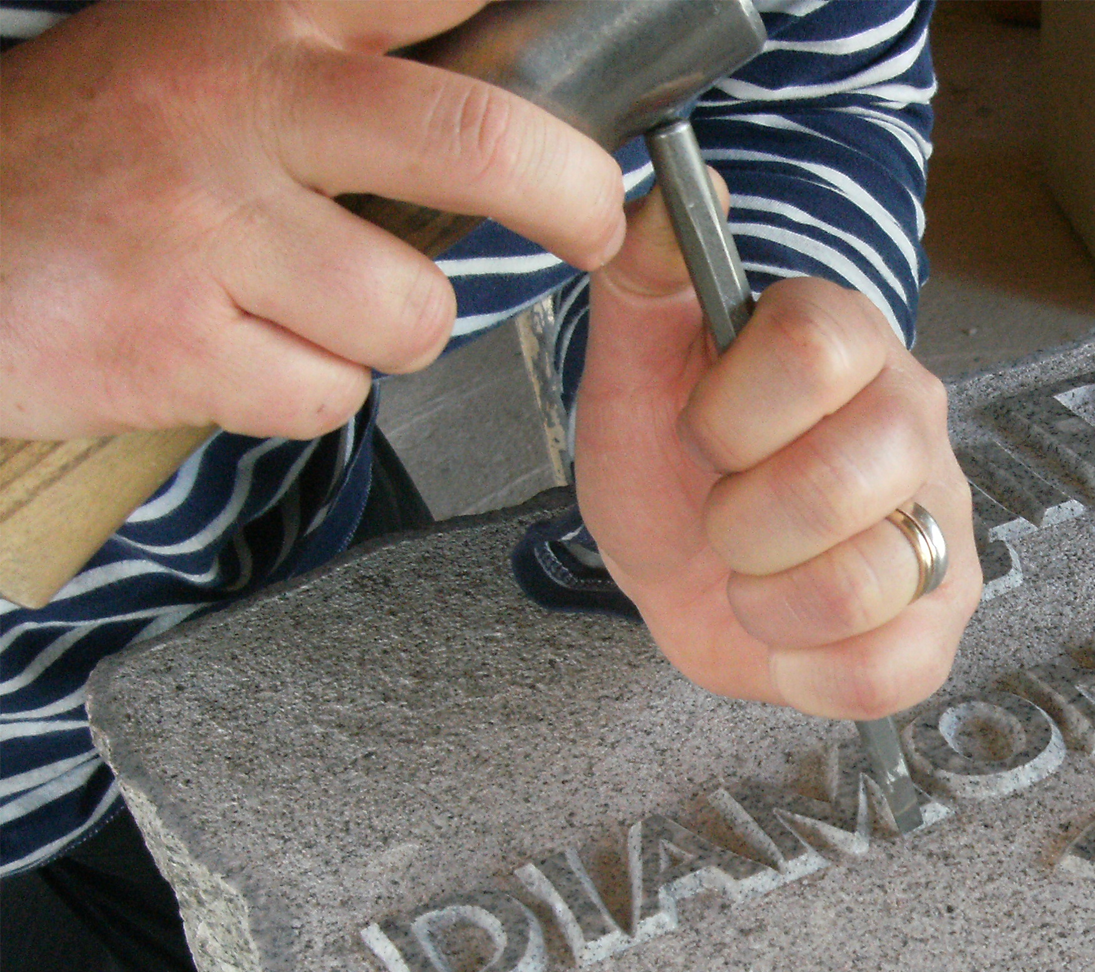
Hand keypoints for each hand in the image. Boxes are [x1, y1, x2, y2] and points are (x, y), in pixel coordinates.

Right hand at [0, 0, 625, 441]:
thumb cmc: (87, 158)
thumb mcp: (198, 51)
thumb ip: (338, 56)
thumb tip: (498, 106)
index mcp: (255, 16)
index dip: (537, 36)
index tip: (590, 97)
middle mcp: (238, 104)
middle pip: (479, 139)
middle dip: (569, 195)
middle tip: (587, 222)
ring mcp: (203, 225)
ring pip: (411, 310)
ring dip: (385, 333)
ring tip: (304, 302)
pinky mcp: (173, 341)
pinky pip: (327, 395)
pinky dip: (302, 393)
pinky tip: (236, 348)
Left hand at [573, 191, 979, 719]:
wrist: (692, 575)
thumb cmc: (674, 470)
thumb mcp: (630, 377)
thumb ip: (643, 286)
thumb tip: (661, 207)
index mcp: (846, 342)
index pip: (818, 347)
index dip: (732, 414)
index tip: (700, 437)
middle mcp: (915, 425)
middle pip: (845, 477)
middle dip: (741, 522)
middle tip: (724, 521)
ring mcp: (942, 527)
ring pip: (864, 582)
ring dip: (768, 602)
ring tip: (757, 581)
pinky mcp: (943, 623)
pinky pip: (885, 669)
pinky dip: (807, 669)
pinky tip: (792, 637)